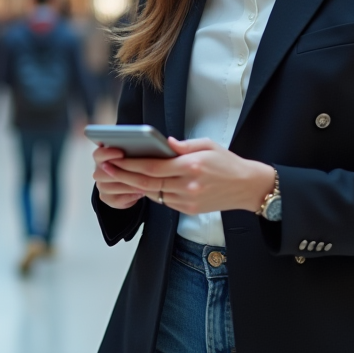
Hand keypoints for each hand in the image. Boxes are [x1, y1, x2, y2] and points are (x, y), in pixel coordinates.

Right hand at [92, 146, 144, 208]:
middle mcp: (99, 171)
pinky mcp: (107, 198)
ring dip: (127, 186)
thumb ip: (131, 152)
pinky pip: (116, 199)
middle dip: (119, 173)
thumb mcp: (131, 155)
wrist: (129, 184)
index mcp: (102, 157)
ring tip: (144, 184)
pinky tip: (141, 193)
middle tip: (137, 173)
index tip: (121, 153)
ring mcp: (101, 186)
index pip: (98, 154)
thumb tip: (143, 147)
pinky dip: (129, 196)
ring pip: (108, 187)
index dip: (107, 154)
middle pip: (100, 173)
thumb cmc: (132, 165)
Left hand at [101, 137, 274, 215]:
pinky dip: (152, 191)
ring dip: (134, 185)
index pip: (153, 167)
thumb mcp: (208, 145)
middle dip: (124, 176)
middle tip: (106, 169)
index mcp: (191, 166)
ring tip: (118, 175)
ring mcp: (187, 200)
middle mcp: (188, 185)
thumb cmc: (227, 162)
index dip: (130, 164)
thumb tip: (163, 142)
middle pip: (147, 183)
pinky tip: (140, 183)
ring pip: (153, 193)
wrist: (247, 187)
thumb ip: (183, 145)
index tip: (114, 158)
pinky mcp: (188, 210)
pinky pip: (163, 200)